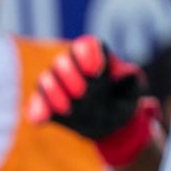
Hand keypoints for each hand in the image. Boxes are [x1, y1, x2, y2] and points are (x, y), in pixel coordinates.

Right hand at [27, 35, 159, 167]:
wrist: (109, 124)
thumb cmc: (122, 101)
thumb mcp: (134, 91)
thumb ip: (132, 81)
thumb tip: (127, 74)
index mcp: (94, 56)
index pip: (85, 46)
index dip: (88, 55)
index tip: (96, 71)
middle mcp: (71, 66)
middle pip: (62, 62)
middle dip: (70, 75)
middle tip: (82, 93)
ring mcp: (56, 86)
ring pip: (46, 80)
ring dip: (53, 93)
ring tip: (67, 109)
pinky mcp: (46, 105)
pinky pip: (37, 104)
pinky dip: (37, 110)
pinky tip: (40, 120)